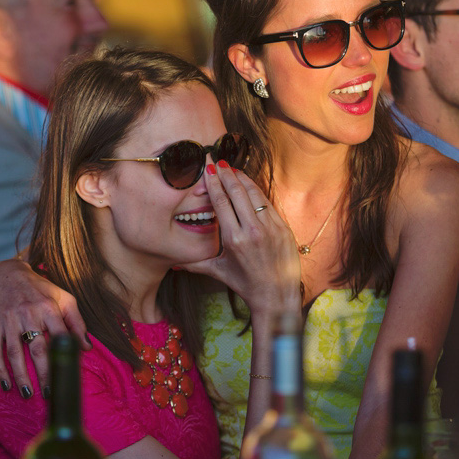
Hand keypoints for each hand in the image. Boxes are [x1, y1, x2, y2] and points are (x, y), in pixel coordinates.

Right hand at [0, 259, 88, 397]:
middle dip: (43, 373)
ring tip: (28, 394)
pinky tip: (6, 384)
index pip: (59, 335)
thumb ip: (77, 322)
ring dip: (20, 376)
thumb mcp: (64, 298)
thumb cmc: (40, 289)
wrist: (7, 274)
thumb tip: (87, 348)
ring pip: (14, 353)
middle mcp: (28, 313)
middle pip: (36, 348)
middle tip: (49, 393)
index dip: (63, 356)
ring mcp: (9, 319)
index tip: (66, 377)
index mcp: (49, 307)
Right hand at [181, 163, 301, 314]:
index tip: (208, 170)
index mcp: (234, 239)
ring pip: (254, 194)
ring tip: (232, 169)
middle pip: (237, 193)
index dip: (214, 183)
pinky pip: (267, 203)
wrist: (276, 296)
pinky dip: (257, 192)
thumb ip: (195, 264)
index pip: (222, 202)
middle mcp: (252, 230)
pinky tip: (249, 184)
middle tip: (218, 161)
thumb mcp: (219, 272)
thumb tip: (174, 263)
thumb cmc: (246, 284)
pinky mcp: (283, 228)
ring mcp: (270, 227)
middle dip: (226, 174)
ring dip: (242, 178)